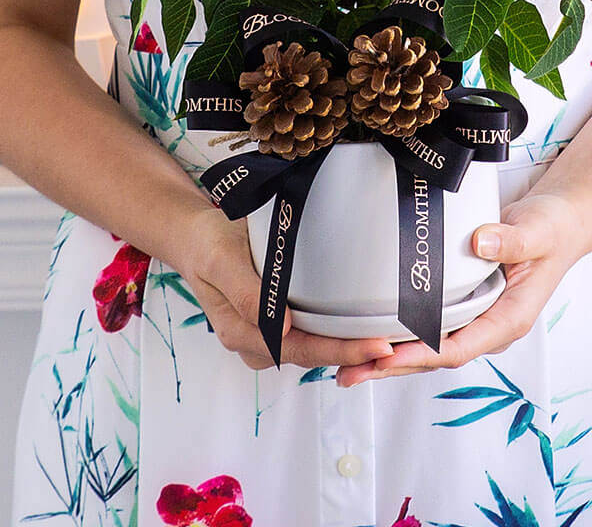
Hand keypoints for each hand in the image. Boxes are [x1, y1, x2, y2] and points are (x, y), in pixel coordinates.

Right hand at [173, 202, 395, 371]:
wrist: (196, 237)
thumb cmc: (209, 244)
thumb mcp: (221, 259)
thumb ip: (246, 293)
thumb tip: (282, 326)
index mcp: (241, 332)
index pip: (300, 347)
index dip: (341, 350)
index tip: (377, 346)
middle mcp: (255, 341)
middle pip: (312, 354)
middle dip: (353, 355)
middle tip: (395, 347)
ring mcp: (265, 334)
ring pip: (312, 347)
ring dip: (346, 347)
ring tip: (387, 341)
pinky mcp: (274, 321)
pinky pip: (308, 332)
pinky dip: (334, 333)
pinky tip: (359, 326)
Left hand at [334, 192, 582, 386]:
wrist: (560, 224)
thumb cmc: (551, 230)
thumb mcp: (536, 231)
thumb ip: (511, 240)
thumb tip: (479, 242)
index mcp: (510, 319)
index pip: (459, 347)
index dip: (421, 354)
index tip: (386, 356)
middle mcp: (491, 326)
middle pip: (436, 356)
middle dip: (393, 367)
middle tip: (349, 372)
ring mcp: (478, 319)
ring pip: (429, 347)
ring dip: (390, 357)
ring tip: (347, 364)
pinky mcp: (466, 306)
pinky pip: (430, 327)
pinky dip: (401, 333)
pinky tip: (372, 333)